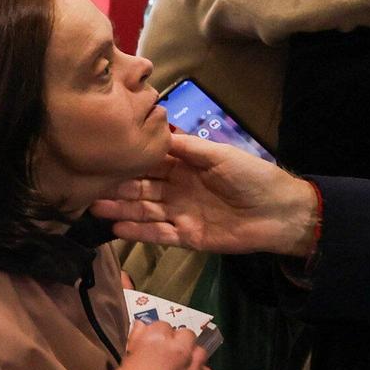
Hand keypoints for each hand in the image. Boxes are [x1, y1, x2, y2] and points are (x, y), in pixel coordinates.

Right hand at [90, 133, 317, 256]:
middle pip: (141, 188)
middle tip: (89, 187)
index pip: (150, 163)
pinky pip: (158, 234)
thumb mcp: (218, 155)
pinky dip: (139, 233)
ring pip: (145, 211)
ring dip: (121, 210)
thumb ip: (186, 147)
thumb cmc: (252, 177)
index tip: (105, 158)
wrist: (280, 212)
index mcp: (185, 167)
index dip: (129, 162)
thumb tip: (154, 132)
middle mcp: (178, 190)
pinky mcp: (187, 237)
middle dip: (117, 188)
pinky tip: (118, 229)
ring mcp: (180, 214)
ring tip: (95, 208)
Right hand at [117, 322, 216, 369]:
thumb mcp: (124, 358)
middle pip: (187, 334)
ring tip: (182, 368)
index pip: (162, 325)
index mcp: (155, 338)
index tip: (153, 345)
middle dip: (179, 342)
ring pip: (201, 352)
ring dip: (192, 357)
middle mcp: (178, 348)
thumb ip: (136, 338)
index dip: (158, 335)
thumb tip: (142, 325)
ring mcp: (193, 367)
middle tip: (169, 356)